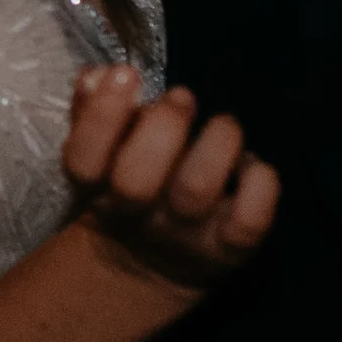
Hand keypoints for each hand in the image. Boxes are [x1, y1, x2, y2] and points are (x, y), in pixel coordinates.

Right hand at [64, 66, 278, 290]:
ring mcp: (185, 236)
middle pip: (136, 183)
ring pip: (197, 191)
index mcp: (98, 191)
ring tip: (222, 124)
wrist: (149, 267)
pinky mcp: (230, 249)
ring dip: (215, 143)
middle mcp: (139, 217)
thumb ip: (93, 111)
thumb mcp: (101, 156)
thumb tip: (98, 75)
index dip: (101, 116)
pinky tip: (249, 165)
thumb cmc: (126, 188)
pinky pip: (249, 221)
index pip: (83, 161)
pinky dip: (258, 183)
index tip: (124, 74)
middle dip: (162, 128)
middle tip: (180, 97)